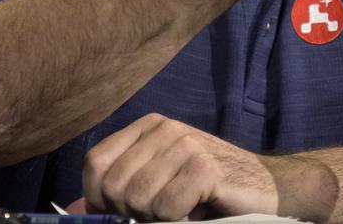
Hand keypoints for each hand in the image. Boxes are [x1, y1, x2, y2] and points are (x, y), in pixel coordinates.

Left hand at [79, 114, 276, 220]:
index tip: (127, 210)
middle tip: (163, 210)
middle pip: (113, 187)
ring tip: (181, 208)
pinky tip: (197, 209)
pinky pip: (165, 208)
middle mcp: (165, 129)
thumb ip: (120, 190)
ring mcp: (185, 144)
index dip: (100, 198)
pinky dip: (177, 219)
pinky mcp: (204, 168)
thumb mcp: (157, 183)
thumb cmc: (205, 191)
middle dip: (131, 212)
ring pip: (136, 200)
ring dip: (156, 217)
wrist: (264, 188)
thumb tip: (77, 209)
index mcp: (148, 127)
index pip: (94, 164)